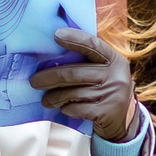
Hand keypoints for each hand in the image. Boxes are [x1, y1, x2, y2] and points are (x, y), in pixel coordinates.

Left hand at [30, 27, 139, 141]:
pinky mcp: (107, 112)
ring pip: (72, 93)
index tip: (55, 35)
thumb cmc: (103, 90)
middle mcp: (116, 75)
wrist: (122, 121)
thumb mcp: (104, 72)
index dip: (74, 39)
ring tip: (46, 100)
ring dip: (54, 97)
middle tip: (34, 81)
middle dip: (49, 77)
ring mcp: (113, 94)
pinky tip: (64, 108)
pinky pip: (77, 108)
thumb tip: (51, 54)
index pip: (93, 45)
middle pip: (74, 73)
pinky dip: (66, 109)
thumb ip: (87, 62)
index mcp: (114, 60)